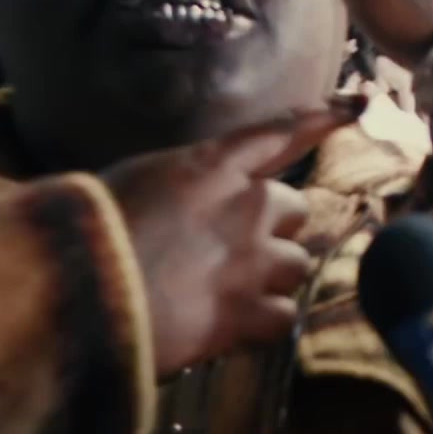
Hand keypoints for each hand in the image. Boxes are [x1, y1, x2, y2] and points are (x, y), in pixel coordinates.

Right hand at [102, 108, 357, 375]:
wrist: (74, 292)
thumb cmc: (80, 233)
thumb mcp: (128, 185)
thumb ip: (171, 185)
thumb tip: (157, 194)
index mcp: (210, 166)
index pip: (279, 132)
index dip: (320, 119)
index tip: (357, 106)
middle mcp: (245, 206)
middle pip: (293, 210)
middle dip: (272, 228)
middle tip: (232, 249)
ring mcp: (252, 261)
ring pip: (296, 264)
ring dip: (271, 276)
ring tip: (227, 293)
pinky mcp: (248, 314)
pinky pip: (285, 316)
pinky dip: (264, 322)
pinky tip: (234, 327)